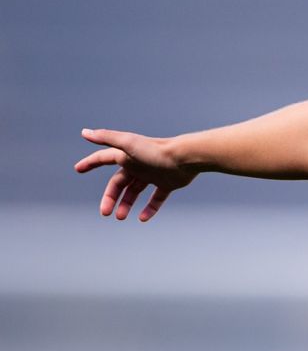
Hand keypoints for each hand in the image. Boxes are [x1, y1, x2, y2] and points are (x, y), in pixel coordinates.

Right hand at [75, 128, 196, 220]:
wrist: (185, 158)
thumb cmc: (156, 150)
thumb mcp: (128, 144)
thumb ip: (106, 138)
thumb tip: (85, 132)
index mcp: (127, 155)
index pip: (103, 158)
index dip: (91, 163)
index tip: (78, 169)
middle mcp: (139, 164)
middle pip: (119, 183)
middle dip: (110, 197)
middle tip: (105, 212)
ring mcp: (153, 175)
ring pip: (135, 192)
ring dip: (126, 204)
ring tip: (121, 216)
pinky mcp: (167, 184)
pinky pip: (156, 198)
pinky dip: (149, 209)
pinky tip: (142, 218)